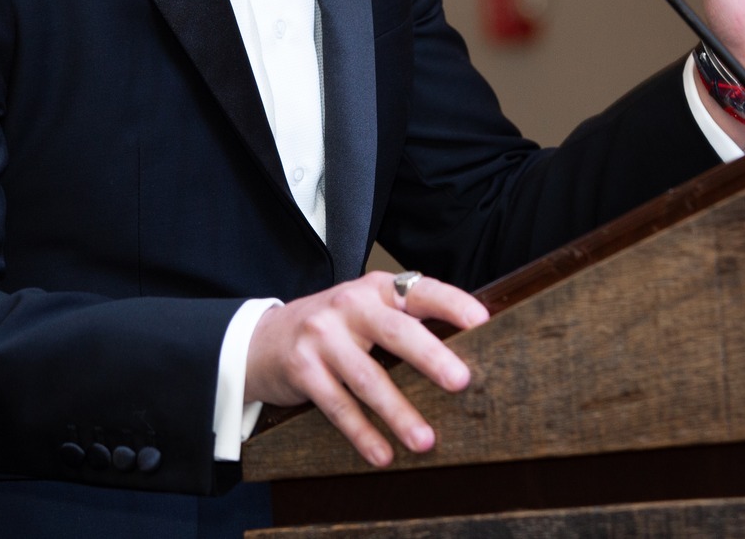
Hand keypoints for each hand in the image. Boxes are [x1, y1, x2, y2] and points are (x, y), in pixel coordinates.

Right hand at [245, 271, 487, 466]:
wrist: (261, 340)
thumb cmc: (331, 329)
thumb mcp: (363, 311)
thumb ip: (403, 321)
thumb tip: (466, 352)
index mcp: (374, 290)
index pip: (419, 290)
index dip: (452, 303)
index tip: (482, 322)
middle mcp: (348, 307)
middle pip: (395, 332)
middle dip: (430, 357)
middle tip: (462, 381)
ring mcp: (322, 337)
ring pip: (368, 377)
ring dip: (399, 412)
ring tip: (425, 440)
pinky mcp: (302, 369)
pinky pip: (338, 405)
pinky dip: (362, 433)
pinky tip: (382, 454)